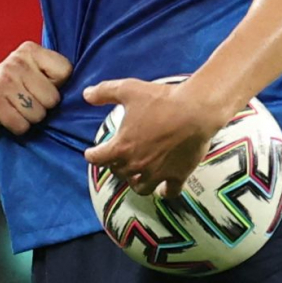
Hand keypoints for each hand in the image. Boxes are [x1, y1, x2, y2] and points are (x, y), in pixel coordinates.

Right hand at [0, 42, 70, 134]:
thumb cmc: (10, 85)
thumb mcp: (31, 69)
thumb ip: (52, 74)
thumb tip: (82, 93)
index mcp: (30, 51)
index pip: (65, 72)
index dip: (56, 86)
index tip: (41, 86)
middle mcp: (17, 62)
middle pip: (53, 99)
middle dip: (42, 106)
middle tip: (25, 100)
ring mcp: (3, 82)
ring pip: (38, 114)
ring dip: (29, 118)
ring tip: (16, 108)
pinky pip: (21, 125)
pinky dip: (18, 127)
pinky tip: (7, 116)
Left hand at [82, 75, 226, 197]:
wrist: (195, 110)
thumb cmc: (162, 99)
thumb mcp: (128, 90)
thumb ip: (105, 92)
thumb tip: (86, 94)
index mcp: (121, 147)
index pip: (98, 159)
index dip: (92, 155)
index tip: (91, 154)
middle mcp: (136, 164)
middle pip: (118, 173)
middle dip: (115, 166)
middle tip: (117, 160)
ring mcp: (157, 173)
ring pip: (140, 187)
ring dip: (136, 182)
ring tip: (137, 177)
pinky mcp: (177, 175)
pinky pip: (169, 192)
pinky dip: (165, 192)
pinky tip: (163, 189)